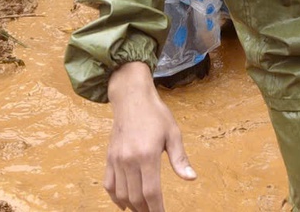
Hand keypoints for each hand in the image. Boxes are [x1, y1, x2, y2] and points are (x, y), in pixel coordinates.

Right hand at [103, 63, 193, 210]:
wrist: (131, 98)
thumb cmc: (156, 114)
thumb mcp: (173, 133)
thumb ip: (180, 159)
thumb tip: (191, 178)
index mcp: (147, 155)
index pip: (151, 192)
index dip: (157, 209)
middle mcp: (129, 160)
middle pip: (135, 197)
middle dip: (145, 210)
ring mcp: (117, 159)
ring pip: (121, 194)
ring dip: (132, 206)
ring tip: (142, 210)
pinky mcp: (109, 157)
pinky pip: (108, 184)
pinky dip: (115, 197)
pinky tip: (123, 204)